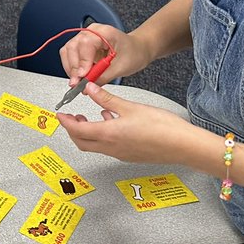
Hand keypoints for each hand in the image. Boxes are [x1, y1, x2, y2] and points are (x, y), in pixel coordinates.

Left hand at [56, 82, 195, 164]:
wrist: (184, 146)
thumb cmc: (161, 127)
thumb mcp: (130, 107)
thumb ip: (106, 98)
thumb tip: (89, 88)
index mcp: (108, 135)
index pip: (77, 130)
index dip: (65, 122)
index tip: (59, 114)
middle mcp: (111, 148)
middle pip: (82, 142)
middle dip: (72, 129)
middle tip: (70, 116)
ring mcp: (120, 154)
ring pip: (94, 145)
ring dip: (86, 133)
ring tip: (86, 117)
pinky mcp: (130, 155)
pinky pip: (108, 146)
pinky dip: (102, 135)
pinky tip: (110, 121)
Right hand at [60, 24, 148, 88]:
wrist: (137, 49)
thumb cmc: (134, 53)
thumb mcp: (121, 68)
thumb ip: (102, 77)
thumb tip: (86, 86)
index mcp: (105, 32)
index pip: (85, 43)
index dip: (82, 61)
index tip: (82, 76)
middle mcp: (92, 31)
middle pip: (72, 46)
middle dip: (73, 67)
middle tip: (77, 83)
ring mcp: (85, 36)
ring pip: (68, 50)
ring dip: (70, 68)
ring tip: (78, 82)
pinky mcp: (82, 44)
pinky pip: (70, 54)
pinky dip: (72, 66)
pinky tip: (78, 76)